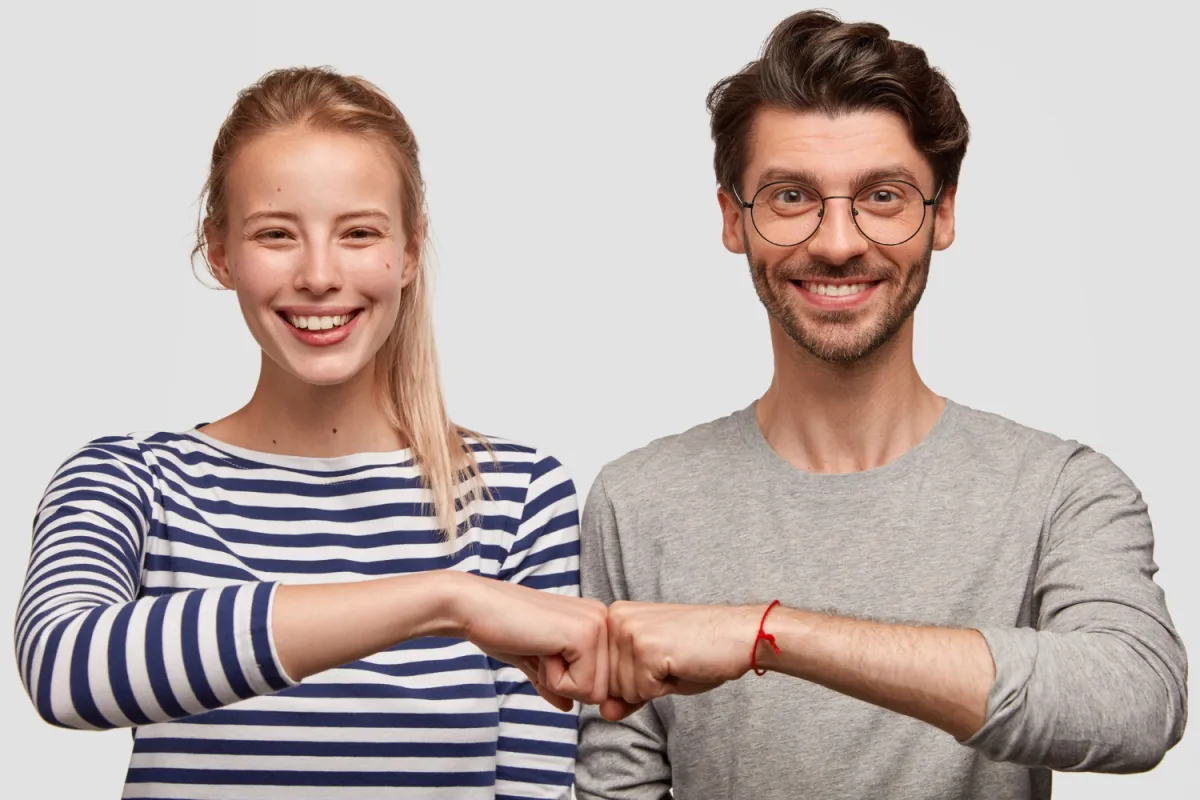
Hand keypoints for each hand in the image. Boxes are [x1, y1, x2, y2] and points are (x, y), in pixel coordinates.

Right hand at [453, 574, 608, 711]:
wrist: (476, 609)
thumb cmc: (503, 629)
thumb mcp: (535, 660)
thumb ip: (555, 683)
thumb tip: (568, 706)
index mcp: (595, 623)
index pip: (600, 683)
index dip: (566, 682)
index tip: (543, 652)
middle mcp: (604, 620)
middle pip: (600, 691)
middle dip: (563, 684)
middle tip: (539, 651)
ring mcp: (597, 626)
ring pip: (593, 693)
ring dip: (556, 681)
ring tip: (538, 649)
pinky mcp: (584, 636)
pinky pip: (579, 688)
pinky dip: (551, 679)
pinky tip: (538, 649)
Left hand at [601, 601, 762, 720]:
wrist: (738, 634)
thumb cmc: (700, 649)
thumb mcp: (653, 672)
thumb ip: (624, 692)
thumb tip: (605, 713)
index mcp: (615, 617)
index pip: (602, 673)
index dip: (635, 678)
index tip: (659, 658)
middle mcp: (616, 619)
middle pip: (610, 684)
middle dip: (643, 684)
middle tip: (671, 660)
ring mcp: (630, 632)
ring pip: (625, 691)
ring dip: (655, 687)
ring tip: (677, 661)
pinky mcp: (646, 649)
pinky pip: (643, 693)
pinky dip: (665, 689)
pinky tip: (681, 663)